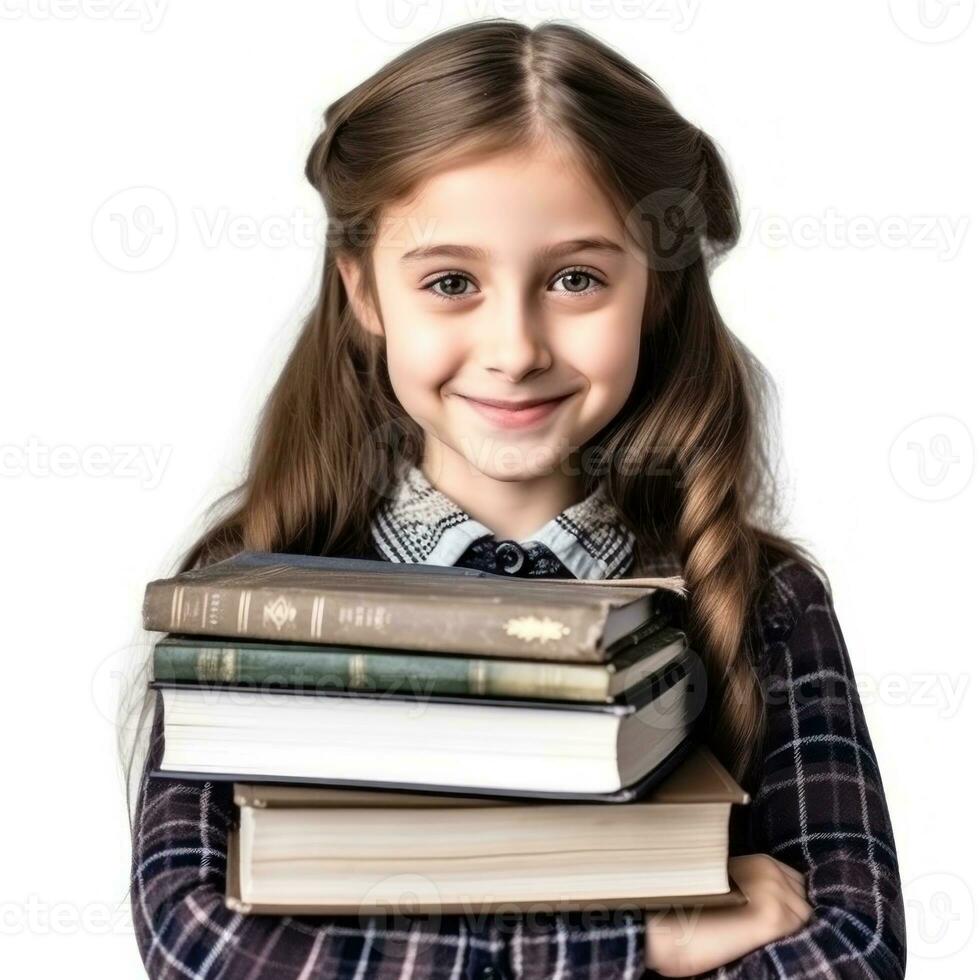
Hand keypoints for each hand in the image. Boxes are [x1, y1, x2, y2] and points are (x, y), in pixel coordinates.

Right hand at [644, 854, 812, 976]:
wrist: (665, 927)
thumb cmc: (688, 911)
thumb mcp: (726, 888)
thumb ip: (752, 886)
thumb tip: (773, 903)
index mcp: (759, 861)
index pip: (796, 881)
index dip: (787, 900)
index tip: (773, 916)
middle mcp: (770, 870)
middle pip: (803, 897)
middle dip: (792, 912)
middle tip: (766, 929)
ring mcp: (774, 892)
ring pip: (804, 917)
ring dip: (791, 929)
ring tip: (763, 937)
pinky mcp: (773, 918)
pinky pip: (799, 932)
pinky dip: (789, 940)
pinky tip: (765, 942)